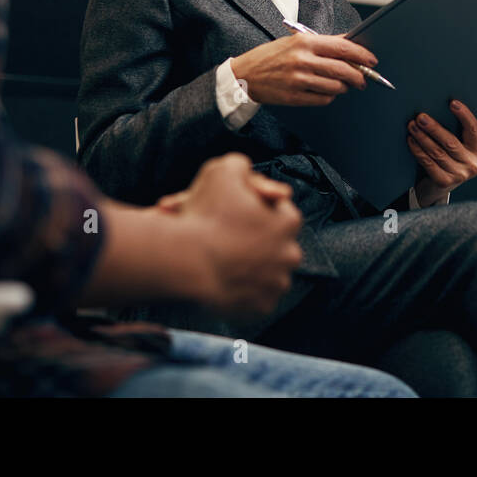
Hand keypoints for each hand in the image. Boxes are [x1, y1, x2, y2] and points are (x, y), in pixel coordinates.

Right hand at [174, 153, 303, 315]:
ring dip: (249, 266)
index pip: (277, 209)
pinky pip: (254, 298)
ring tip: (223, 258)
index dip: (253, 207)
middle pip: (273, 243)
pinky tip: (223, 280)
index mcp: (289, 222)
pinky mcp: (261, 309)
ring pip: (265, 272)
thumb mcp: (222, 171)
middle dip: (255, 239)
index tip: (232, 211)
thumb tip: (246, 172)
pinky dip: (241, 291)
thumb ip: (241, 167)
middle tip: (227, 236)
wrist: (184, 262)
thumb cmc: (204, 215)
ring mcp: (277, 285)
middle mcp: (291, 255)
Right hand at [230, 32, 377, 105]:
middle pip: (343, 70)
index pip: (342, 48)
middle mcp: (302, 60)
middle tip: (363, 78)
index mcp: (304, 42)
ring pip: (336, 87)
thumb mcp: (294, 42)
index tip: (371, 60)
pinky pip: (323, 99)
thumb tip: (349, 43)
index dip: (361, 55)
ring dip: (344, 87)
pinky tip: (325, 92)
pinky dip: (329, 97)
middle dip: (358, 75)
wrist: (244, 75)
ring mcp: (298, 80)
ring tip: (342, 85)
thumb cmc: (270, 57)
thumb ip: (322, 43)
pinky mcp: (294, 97)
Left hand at [406, 99, 476, 204]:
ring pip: (438, 152)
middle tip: (420, 117)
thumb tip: (437, 106)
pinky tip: (411, 141)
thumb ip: (454, 131)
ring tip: (412, 126)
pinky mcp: (445, 182)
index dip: (464, 115)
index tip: (452, 103)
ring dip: (422, 138)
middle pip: (451, 142)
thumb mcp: (457, 146)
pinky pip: (429, 163)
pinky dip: (418, 151)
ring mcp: (460, 175)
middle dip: (434, 128)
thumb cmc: (448, 157)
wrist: (438, 187)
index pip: (473, 129)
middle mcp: (472, 164)